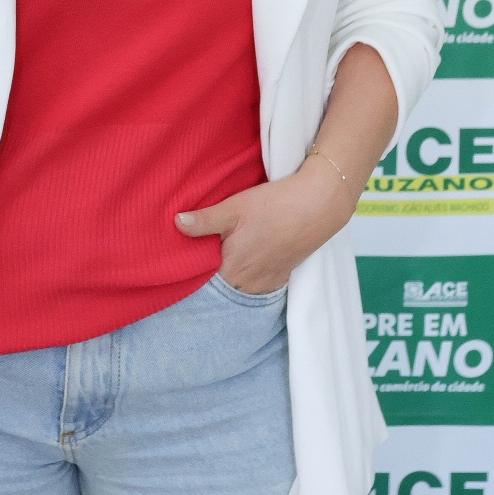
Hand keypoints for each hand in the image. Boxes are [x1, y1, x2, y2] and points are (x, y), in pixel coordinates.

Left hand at [174, 159, 355, 294]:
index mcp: (232, 270)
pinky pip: (256, 286)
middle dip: (208, 277)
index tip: (180, 263)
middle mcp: (249, 284)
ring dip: (229, 277)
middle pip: (219, 287)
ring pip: (238, 288)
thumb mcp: (233, 208)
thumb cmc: (274, 206)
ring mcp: (266, 283)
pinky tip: (244, 260)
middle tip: (198, 258)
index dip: (190, 274)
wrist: (317, 206)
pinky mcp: (280, 277)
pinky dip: (246, 278)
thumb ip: (203, 221)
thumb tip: (176, 223)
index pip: (201, 284)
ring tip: (221, 258)